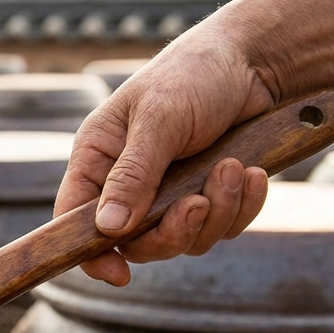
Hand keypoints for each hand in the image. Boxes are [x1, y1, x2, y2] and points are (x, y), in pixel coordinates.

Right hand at [60, 31, 274, 285]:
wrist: (258, 59)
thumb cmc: (194, 74)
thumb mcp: (159, 119)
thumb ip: (133, 174)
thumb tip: (107, 228)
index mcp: (98, 159)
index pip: (75, 220)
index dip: (91, 253)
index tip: (119, 273)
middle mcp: (128, 182)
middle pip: (135, 243)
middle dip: (172, 231)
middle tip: (198, 203)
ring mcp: (170, 193)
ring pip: (184, 239)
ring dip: (216, 212)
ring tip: (235, 168)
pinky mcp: (209, 195)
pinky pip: (222, 227)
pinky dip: (241, 206)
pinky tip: (254, 173)